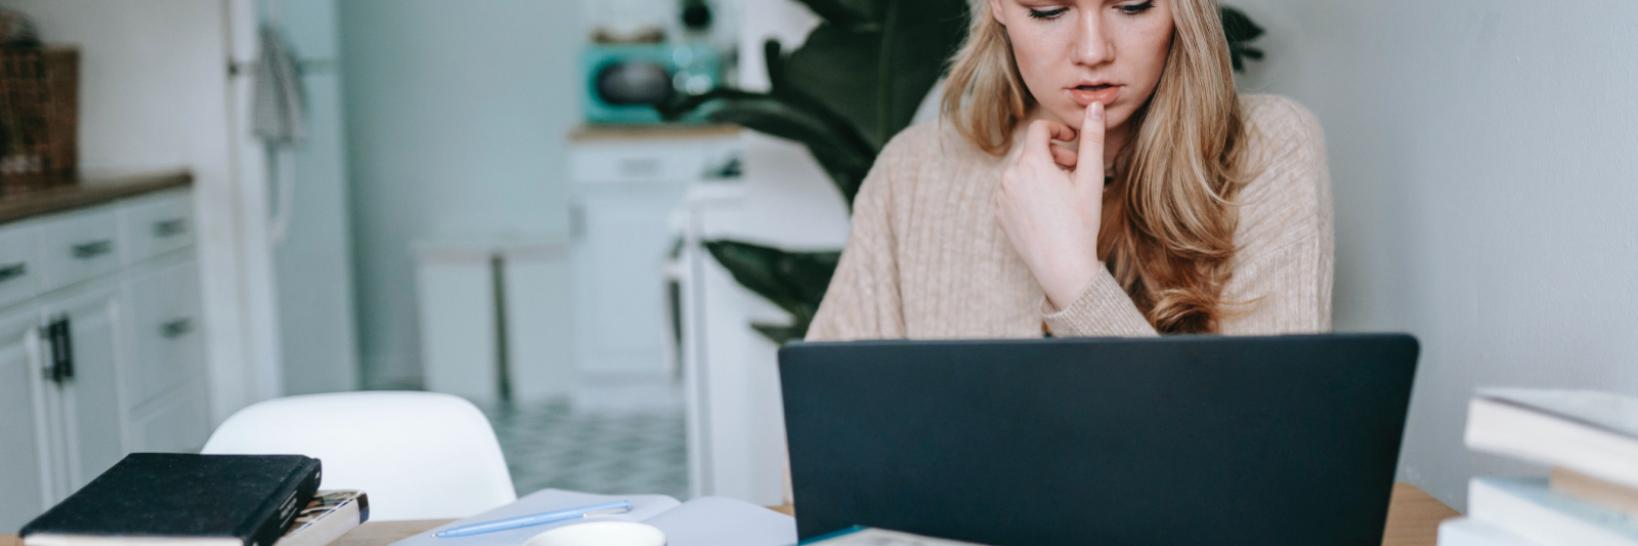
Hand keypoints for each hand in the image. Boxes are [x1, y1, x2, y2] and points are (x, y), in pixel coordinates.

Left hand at [994, 102, 1106, 310]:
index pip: (1038, 129)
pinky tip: (1048, 210)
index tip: (1072, 141)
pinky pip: (1013, 192)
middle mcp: (1009, 176)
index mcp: (1031, 163)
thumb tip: (1094, 105)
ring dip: (1041, 174)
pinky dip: (1029, 192)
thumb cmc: (1080, 222)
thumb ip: (1092, 138)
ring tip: (1062, 192)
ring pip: (1021, 172)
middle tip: (1074, 169)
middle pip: (1031, 152)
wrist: (1062, 266)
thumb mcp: (1091, 178)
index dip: (1057, 130)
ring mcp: (1001, 197)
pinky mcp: (999, 214)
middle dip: (1053, 155)